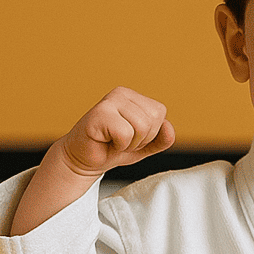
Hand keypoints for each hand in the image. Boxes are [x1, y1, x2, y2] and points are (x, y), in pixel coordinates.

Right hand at [59, 87, 174, 176]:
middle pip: (152, 120)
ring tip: (114, 141)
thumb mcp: (144, 147)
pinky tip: (106, 141)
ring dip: (129, 143)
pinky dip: (119, 145)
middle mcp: (122, 93)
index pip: (160, 113)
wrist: (85, 160)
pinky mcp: (99, 114)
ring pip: (141, 126)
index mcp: (134, 97)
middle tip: (121, 141)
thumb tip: (168, 127)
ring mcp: (109, 101)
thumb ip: (161, 139)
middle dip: (140, 139)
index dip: (149, 134)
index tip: (130, 137)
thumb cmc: (112, 149)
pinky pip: (125, 133)